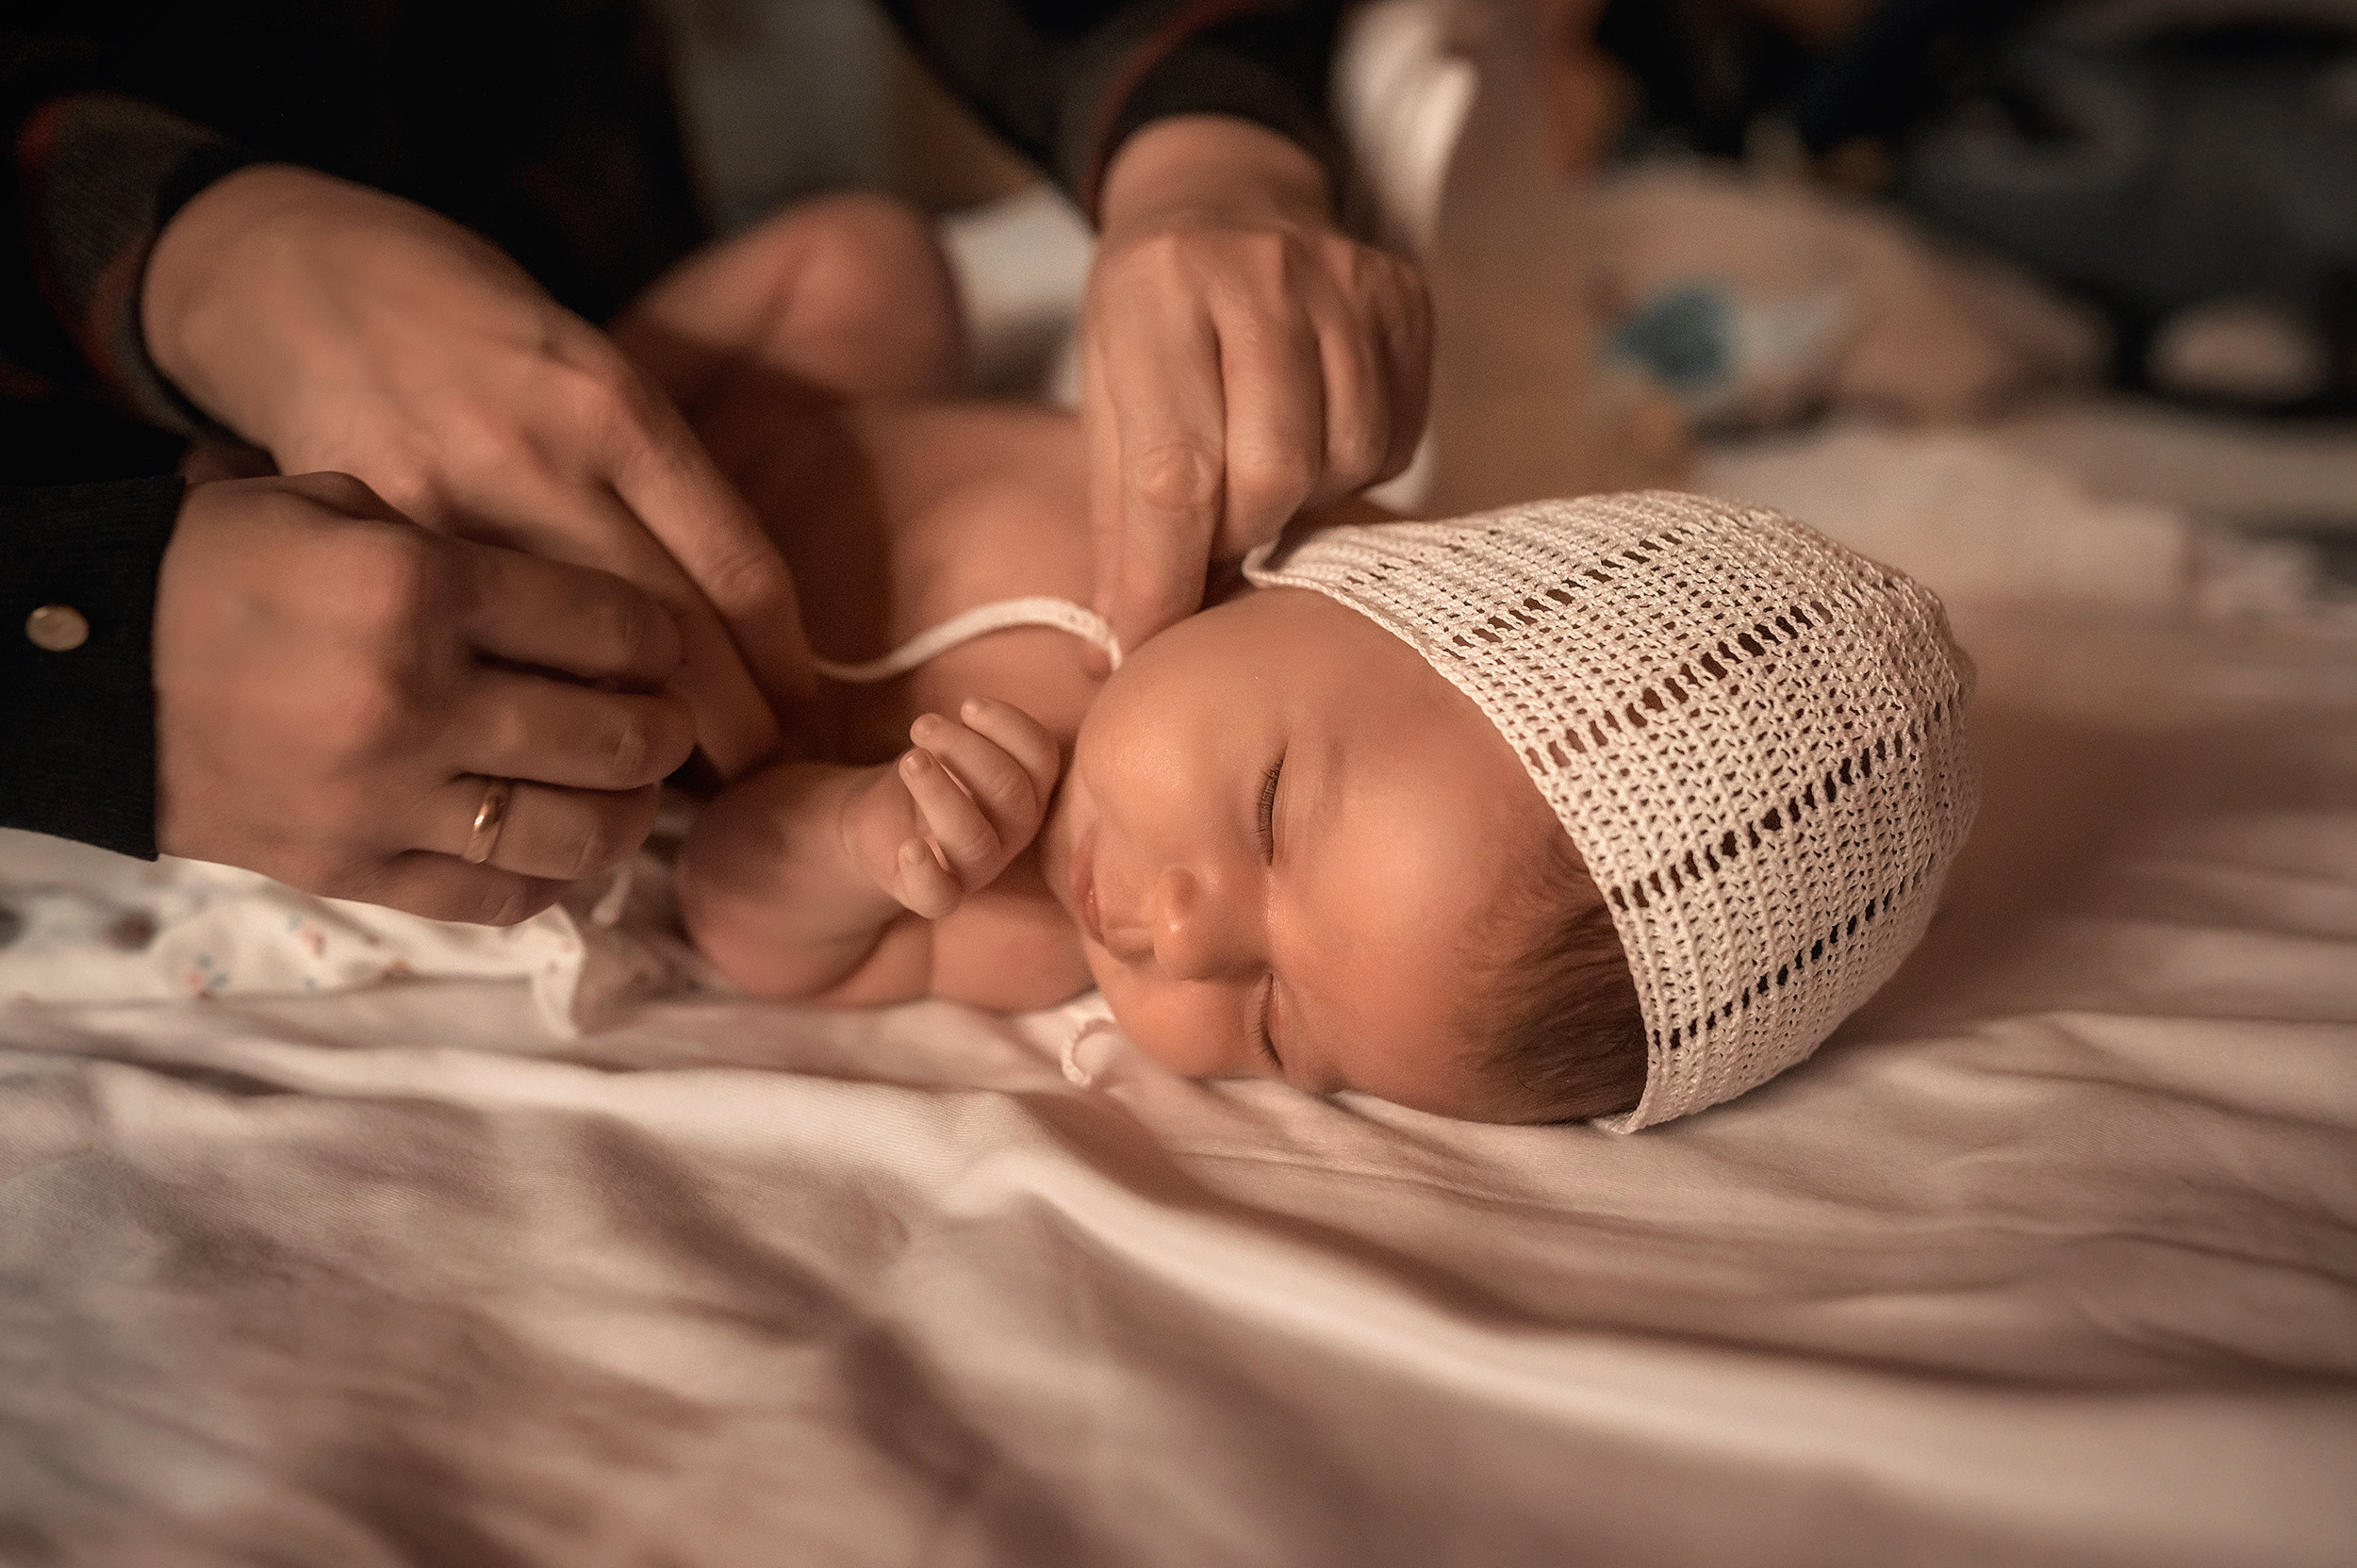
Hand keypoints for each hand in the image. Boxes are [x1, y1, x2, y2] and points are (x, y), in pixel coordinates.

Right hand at [142, 165, 811, 777]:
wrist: (285, 277)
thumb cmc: (464, 327)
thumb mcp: (585, 366)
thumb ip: (654, 482)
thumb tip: (734, 624)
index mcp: (614, 406)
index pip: (737, 571)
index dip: (783, 668)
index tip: (804, 725)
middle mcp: (539, 458)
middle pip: (673, 640)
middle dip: (729, 732)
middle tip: (758, 786)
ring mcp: (444, 515)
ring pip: (572, 678)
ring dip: (628, 757)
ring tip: (660, 794)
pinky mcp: (367, 562)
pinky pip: (470, 673)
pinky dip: (522, 735)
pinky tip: (548, 781)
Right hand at [154, 473, 697, 924]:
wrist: (86, 661)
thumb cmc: (224, 564)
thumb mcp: (341, 504)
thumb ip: (468, 548)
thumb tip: (590, 615)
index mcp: (418, 589)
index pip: (606, 625)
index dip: (656, 638)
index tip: (660, 644)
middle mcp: (413, 701)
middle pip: (611, 735)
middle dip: (662, 727)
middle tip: (665, 718)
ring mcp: (382, 798)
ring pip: (574, 831)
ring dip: (629, 813)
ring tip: (634, 789)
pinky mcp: (350, 870)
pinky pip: (494, 896)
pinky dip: (552, 877)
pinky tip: (565, 843)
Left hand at [840, 698, 1060, 919]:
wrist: (879, 825)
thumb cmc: (930, 777)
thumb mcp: (954, 748)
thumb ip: (974, 734)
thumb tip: (972, 710)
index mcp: (1029, 791)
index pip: (1041, 757)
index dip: (1009, 726)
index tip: (966, 705)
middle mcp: (1013, 832)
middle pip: (1010, 792)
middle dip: (966, 750)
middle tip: (922, 724)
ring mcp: (978, 869)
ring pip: (975, 839)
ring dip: (940, 793)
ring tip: (911, 760)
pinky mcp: (937, 895)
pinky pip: (940, 896)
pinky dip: (925, 872)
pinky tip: (907, 847)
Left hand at [1083, 116, 1432, 648]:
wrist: (1226, 199)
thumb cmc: (1154, 322)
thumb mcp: (1107, 398)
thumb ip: (1117, 521)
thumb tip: (1114, 652)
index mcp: (1157, 294)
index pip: (1172, 470)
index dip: (1163, 577)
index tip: (1146, 642)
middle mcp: (1257, 273)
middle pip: (1273, 472)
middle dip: (1240, 535)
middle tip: (1216, 535)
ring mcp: (1343, 279)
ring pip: (1345, 460)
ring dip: (1302, 501)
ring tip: (1264, 471)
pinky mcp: (1403, 298)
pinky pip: (1396, 438)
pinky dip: (1352, 467)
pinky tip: (1315, 436)